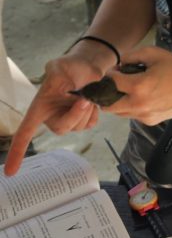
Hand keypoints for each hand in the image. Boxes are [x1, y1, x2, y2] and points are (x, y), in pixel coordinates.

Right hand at [4, 55, 103, 174]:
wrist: (88, 69)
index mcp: (39, 108)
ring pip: (79, 127)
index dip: (17, 152)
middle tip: (84, 98)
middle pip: (62, 128)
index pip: (25, 133)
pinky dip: (95, 112)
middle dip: (75, 114)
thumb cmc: (70, 68)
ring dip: (87, 110)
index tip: (9, 172)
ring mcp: (68, 121)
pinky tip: (92, 101)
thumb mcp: (59, 66)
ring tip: (86, 94)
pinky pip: (90, 125)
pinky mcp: (83, 122)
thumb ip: (55, 69)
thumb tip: (55, 72)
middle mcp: (52, 118)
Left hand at [106, 47, 171, 124]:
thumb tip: (117, 65)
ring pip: (119, 112)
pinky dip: (132, 107)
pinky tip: (143, 97)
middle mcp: (139, 104)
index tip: (114, 71)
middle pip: (108, 105)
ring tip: (129, 90)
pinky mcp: (151, 121)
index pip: (110, 83)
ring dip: (119, 102)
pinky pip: (133, 116)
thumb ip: (130, 56)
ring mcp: (145, 116)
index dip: (109, 75)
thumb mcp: (153, 53)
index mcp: (139, 86)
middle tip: (115, 85)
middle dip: (107, 94)